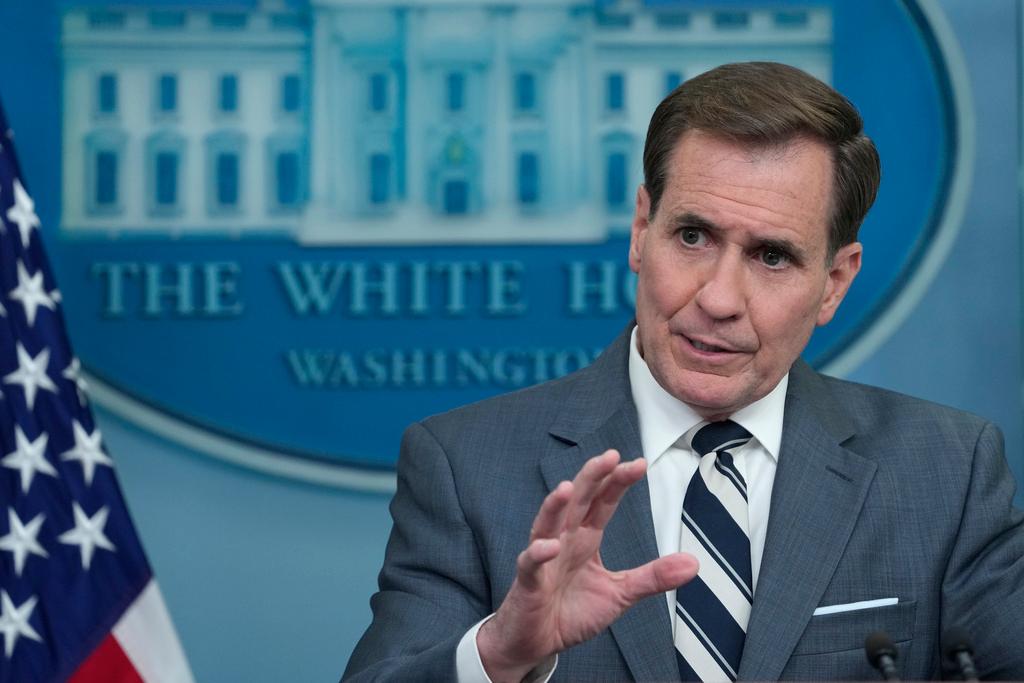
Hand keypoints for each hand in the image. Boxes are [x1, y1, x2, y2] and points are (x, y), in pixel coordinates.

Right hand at [476, 449, 698, 681]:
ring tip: (569, 487)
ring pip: (548, 524)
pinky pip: (531, 563)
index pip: (603, 502)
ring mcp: (545, 558)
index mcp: (586, 539)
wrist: (536, 642)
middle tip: (610, 456)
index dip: (618, 482)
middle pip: (577, 502)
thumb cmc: (572, 612)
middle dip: (592, 478)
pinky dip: (538, 553)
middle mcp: (565, 540)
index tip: (639, 463)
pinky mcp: (528, 582)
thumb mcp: (620, 595)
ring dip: (556, 505)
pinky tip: (549, 545)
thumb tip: (694, 563)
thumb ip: (653, 577)